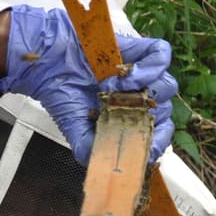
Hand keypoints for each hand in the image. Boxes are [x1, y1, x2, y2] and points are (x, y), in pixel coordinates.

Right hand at [0, 5, 177, 163]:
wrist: (48, 62)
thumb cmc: (61, 93)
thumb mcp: (75, 131)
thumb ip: (92, 150)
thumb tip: (112, 166)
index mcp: (127, 117)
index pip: (158, 131)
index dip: (159, 137)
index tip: (148, 140)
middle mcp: (137, 96)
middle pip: (166, 108)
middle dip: (146, 113)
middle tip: (119, 110)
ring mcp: (140, 73)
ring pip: (167, 85)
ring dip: (143, 90)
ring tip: (114, 89)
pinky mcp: (139, 49)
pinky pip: (161, 55)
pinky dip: (150, 67)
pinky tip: (128, 74)